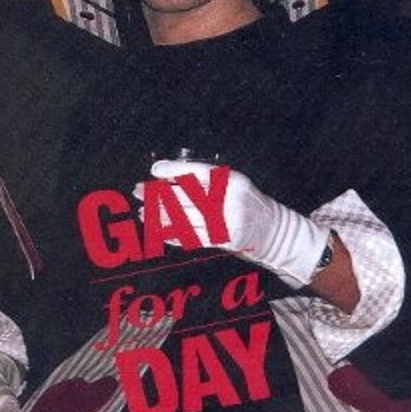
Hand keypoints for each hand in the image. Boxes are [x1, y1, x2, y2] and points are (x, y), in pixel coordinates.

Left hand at [138, 159, 329, 288]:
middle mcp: (226, 200)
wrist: (271, 229)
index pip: (195, 173)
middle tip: (138, 191)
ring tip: (142, 210)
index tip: (154, 171)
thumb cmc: (246, 201)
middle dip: (157, 194)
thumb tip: (165, 177)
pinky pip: (189, 236)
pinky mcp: (220, 240)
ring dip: (157, 215)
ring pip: (182, 218)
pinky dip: (170, 232)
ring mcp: (223, 222)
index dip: (171, 171)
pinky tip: (157, 228)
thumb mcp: (232, 181)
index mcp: (229, 180)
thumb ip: (204, 179)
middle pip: (183, 196)